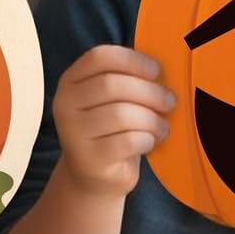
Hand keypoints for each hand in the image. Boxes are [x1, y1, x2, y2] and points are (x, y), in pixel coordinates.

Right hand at [53, 45, 175, 198]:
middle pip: (112, 85)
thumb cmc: (111, 130)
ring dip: (151, 119)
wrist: (93, 176)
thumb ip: (128, 79)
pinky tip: (150, 142)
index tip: (157, 70)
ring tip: (162, 127)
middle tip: (169, 102)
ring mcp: (73, 133)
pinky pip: (126, 141)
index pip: (99, 57)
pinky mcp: (88, 159)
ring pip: (121, 114)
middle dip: (149, 92)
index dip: (132, 60)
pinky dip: (146, 139)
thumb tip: (164, 68)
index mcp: (71, 80)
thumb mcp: (112, 100)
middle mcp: (64, 103)